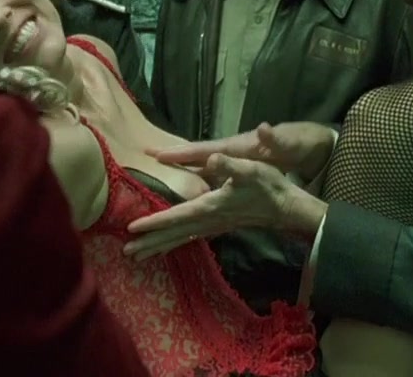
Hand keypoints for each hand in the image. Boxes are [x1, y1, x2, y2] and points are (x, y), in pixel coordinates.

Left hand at [123, 153, 326, 260]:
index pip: (177, 216)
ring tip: (137, 256)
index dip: (155, 222)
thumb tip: (214, 157)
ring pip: (180, 239)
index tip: (133, 229)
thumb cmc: (268, 186)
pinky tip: (166, 247)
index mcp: (210, 206)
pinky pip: (189, 237)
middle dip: (150, 243)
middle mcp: (208, 220)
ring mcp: (213, 226)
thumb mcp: (251, 169)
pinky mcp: (218, 225)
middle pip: (174, 234)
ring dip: (159, 247)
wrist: (286, 207)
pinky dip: (174, 243)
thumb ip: (231, 165)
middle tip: (126, 253)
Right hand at [147, 121, 334, 182]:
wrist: (311, 144)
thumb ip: (275, 139)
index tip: (158, 155)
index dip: (182, 153)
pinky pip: (209, 177)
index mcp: (238, 146)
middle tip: (143, 154)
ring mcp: (231, 161)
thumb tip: (264, 127)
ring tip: (154, 172)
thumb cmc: (297, 144)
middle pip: (195, 156)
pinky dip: (194, 181)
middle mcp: (229, 151)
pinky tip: (183, 193)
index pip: (204, 149)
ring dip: (179, 167)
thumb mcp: (288, 144)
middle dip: (171, 156)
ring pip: (199, 167)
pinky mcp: (236, 171)